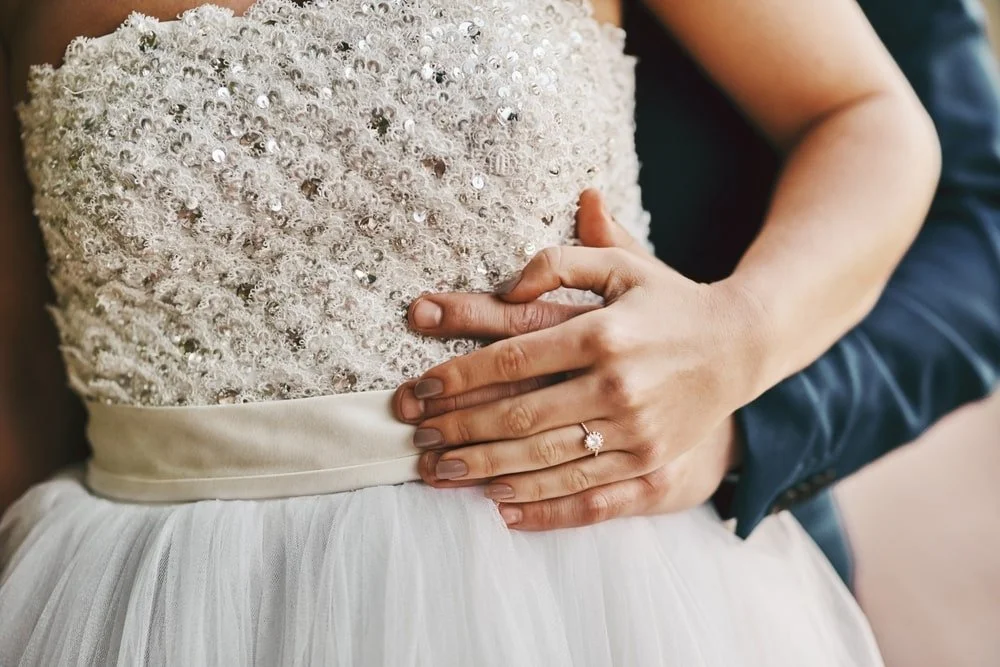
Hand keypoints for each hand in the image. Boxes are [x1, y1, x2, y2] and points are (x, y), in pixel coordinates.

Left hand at [393, 190, 767, 525]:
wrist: (741, 345)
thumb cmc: (669, 301)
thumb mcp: (622, 264)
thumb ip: (562, 260)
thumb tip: (508, 280)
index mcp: (603, 333)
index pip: (512, 359)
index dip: (458, 377)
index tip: (420, 389)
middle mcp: (618, 385)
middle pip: (520, 417)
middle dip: (460, 431)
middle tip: (417, 439)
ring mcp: (636, 432)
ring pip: (546, 462)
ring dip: (486, 471)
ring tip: (440, 474)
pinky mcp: (651, 465)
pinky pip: (590, 495)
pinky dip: (543, 506)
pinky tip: (502, 508)